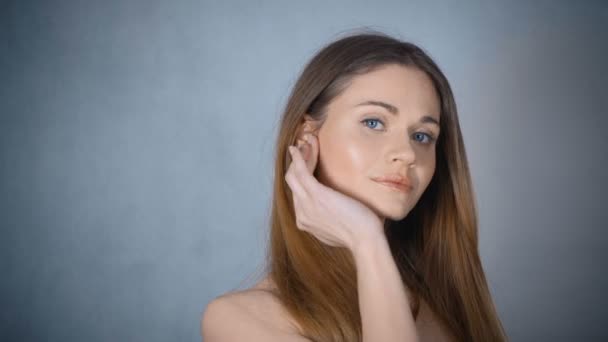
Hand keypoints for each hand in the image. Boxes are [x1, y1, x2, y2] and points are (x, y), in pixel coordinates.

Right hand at [284, 134, 383, 251]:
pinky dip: (299, 157)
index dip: (301, 177)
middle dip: (297, 163)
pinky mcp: (316, 194)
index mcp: (306, 221)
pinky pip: (301, 171)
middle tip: (303, 148)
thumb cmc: (360, 234)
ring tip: (306, 142)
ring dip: (299, 156)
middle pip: (292, 182)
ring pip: (294, 174)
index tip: (308, 164)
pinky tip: (300, 147)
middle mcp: (301, 213)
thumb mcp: (340, 227)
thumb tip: (338, 209)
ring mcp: (306, 204)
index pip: (298, 194)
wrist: (365, 240)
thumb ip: (331, 219)